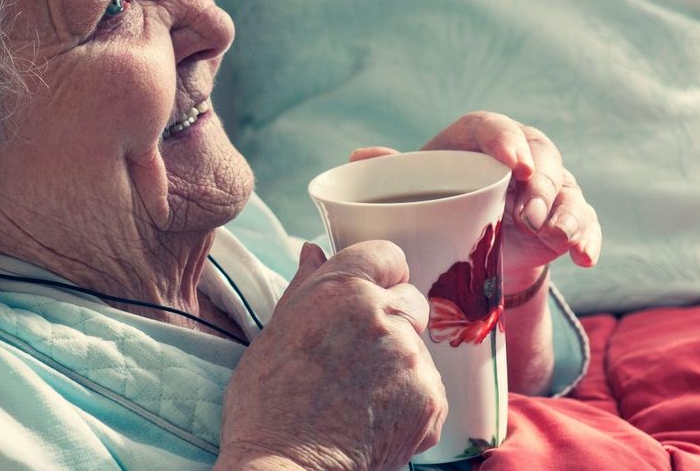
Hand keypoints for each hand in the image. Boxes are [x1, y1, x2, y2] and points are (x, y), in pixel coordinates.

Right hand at [217, 242, 446, 470]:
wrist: (285, 468)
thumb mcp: (275, 332)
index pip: (386, 254)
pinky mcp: (432, 401)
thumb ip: (305, 286)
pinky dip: (408, 399)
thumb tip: (313, 251)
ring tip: (357, 394)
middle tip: (353, 354)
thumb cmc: (267, 403)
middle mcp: (385, 317)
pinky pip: (428, 386)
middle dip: (389, 319)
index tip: (364, 295)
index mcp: (342, 290)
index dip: (377, 274)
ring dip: (397, 362)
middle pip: (409, 300)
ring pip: (417, 347)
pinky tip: (373, 415)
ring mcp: (412, 361)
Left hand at [350, 111, 601, 293]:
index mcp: (476, 140)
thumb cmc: (434, 205)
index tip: (513, 163)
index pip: (493, 127)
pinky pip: (585, 222)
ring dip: (566, 211)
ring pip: (567, 189)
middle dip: (541, 181)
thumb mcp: (411, 189)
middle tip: (530, 210)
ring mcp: (547, 186)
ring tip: (555, 235)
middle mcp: (519, 155)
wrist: (466, 249)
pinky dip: (587, 238)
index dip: (505, 140)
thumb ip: (390, 172)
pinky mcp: (566, 216)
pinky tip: (583, 256)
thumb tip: (360, 156)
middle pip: (540, 154)